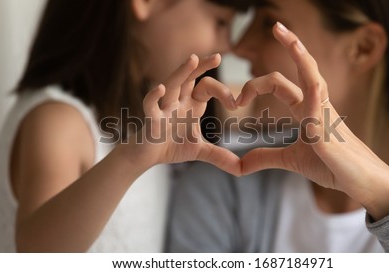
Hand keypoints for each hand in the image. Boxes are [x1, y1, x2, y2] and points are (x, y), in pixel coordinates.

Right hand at [132, 54, 240, 175]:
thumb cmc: (171, 147)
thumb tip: (242, 169)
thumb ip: (220, 157)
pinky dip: (154, 96)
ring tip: (193, 59)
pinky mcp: (151, 119)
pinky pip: (150, 104)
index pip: (207, 88)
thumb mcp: (200, 151)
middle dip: (202, 67)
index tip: (236, 104)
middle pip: (190, 78)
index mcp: (191, 105)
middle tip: (218, 56)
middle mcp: (178, 102)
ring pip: (172, 85)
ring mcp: (164, 108)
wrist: (146, 156)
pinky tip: (161, 88)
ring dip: (181, 72)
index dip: (222, 92)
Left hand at [237, 23, 388, 218]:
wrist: (361, 182)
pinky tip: (298, 55)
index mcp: (307, 110)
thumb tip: (240, 164)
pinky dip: (307, 76)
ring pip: (311, 72)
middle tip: (274, 26)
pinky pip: (316, 93)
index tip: (238, 99)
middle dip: (290, 44)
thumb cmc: (333, 167)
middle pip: (302, 67)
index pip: (282, 84)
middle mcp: (317, 104)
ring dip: (297, 50)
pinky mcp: (327, 124)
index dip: (258, 83)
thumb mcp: (291, 161)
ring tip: (282, 30)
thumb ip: (265, 157)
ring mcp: (324, 111)